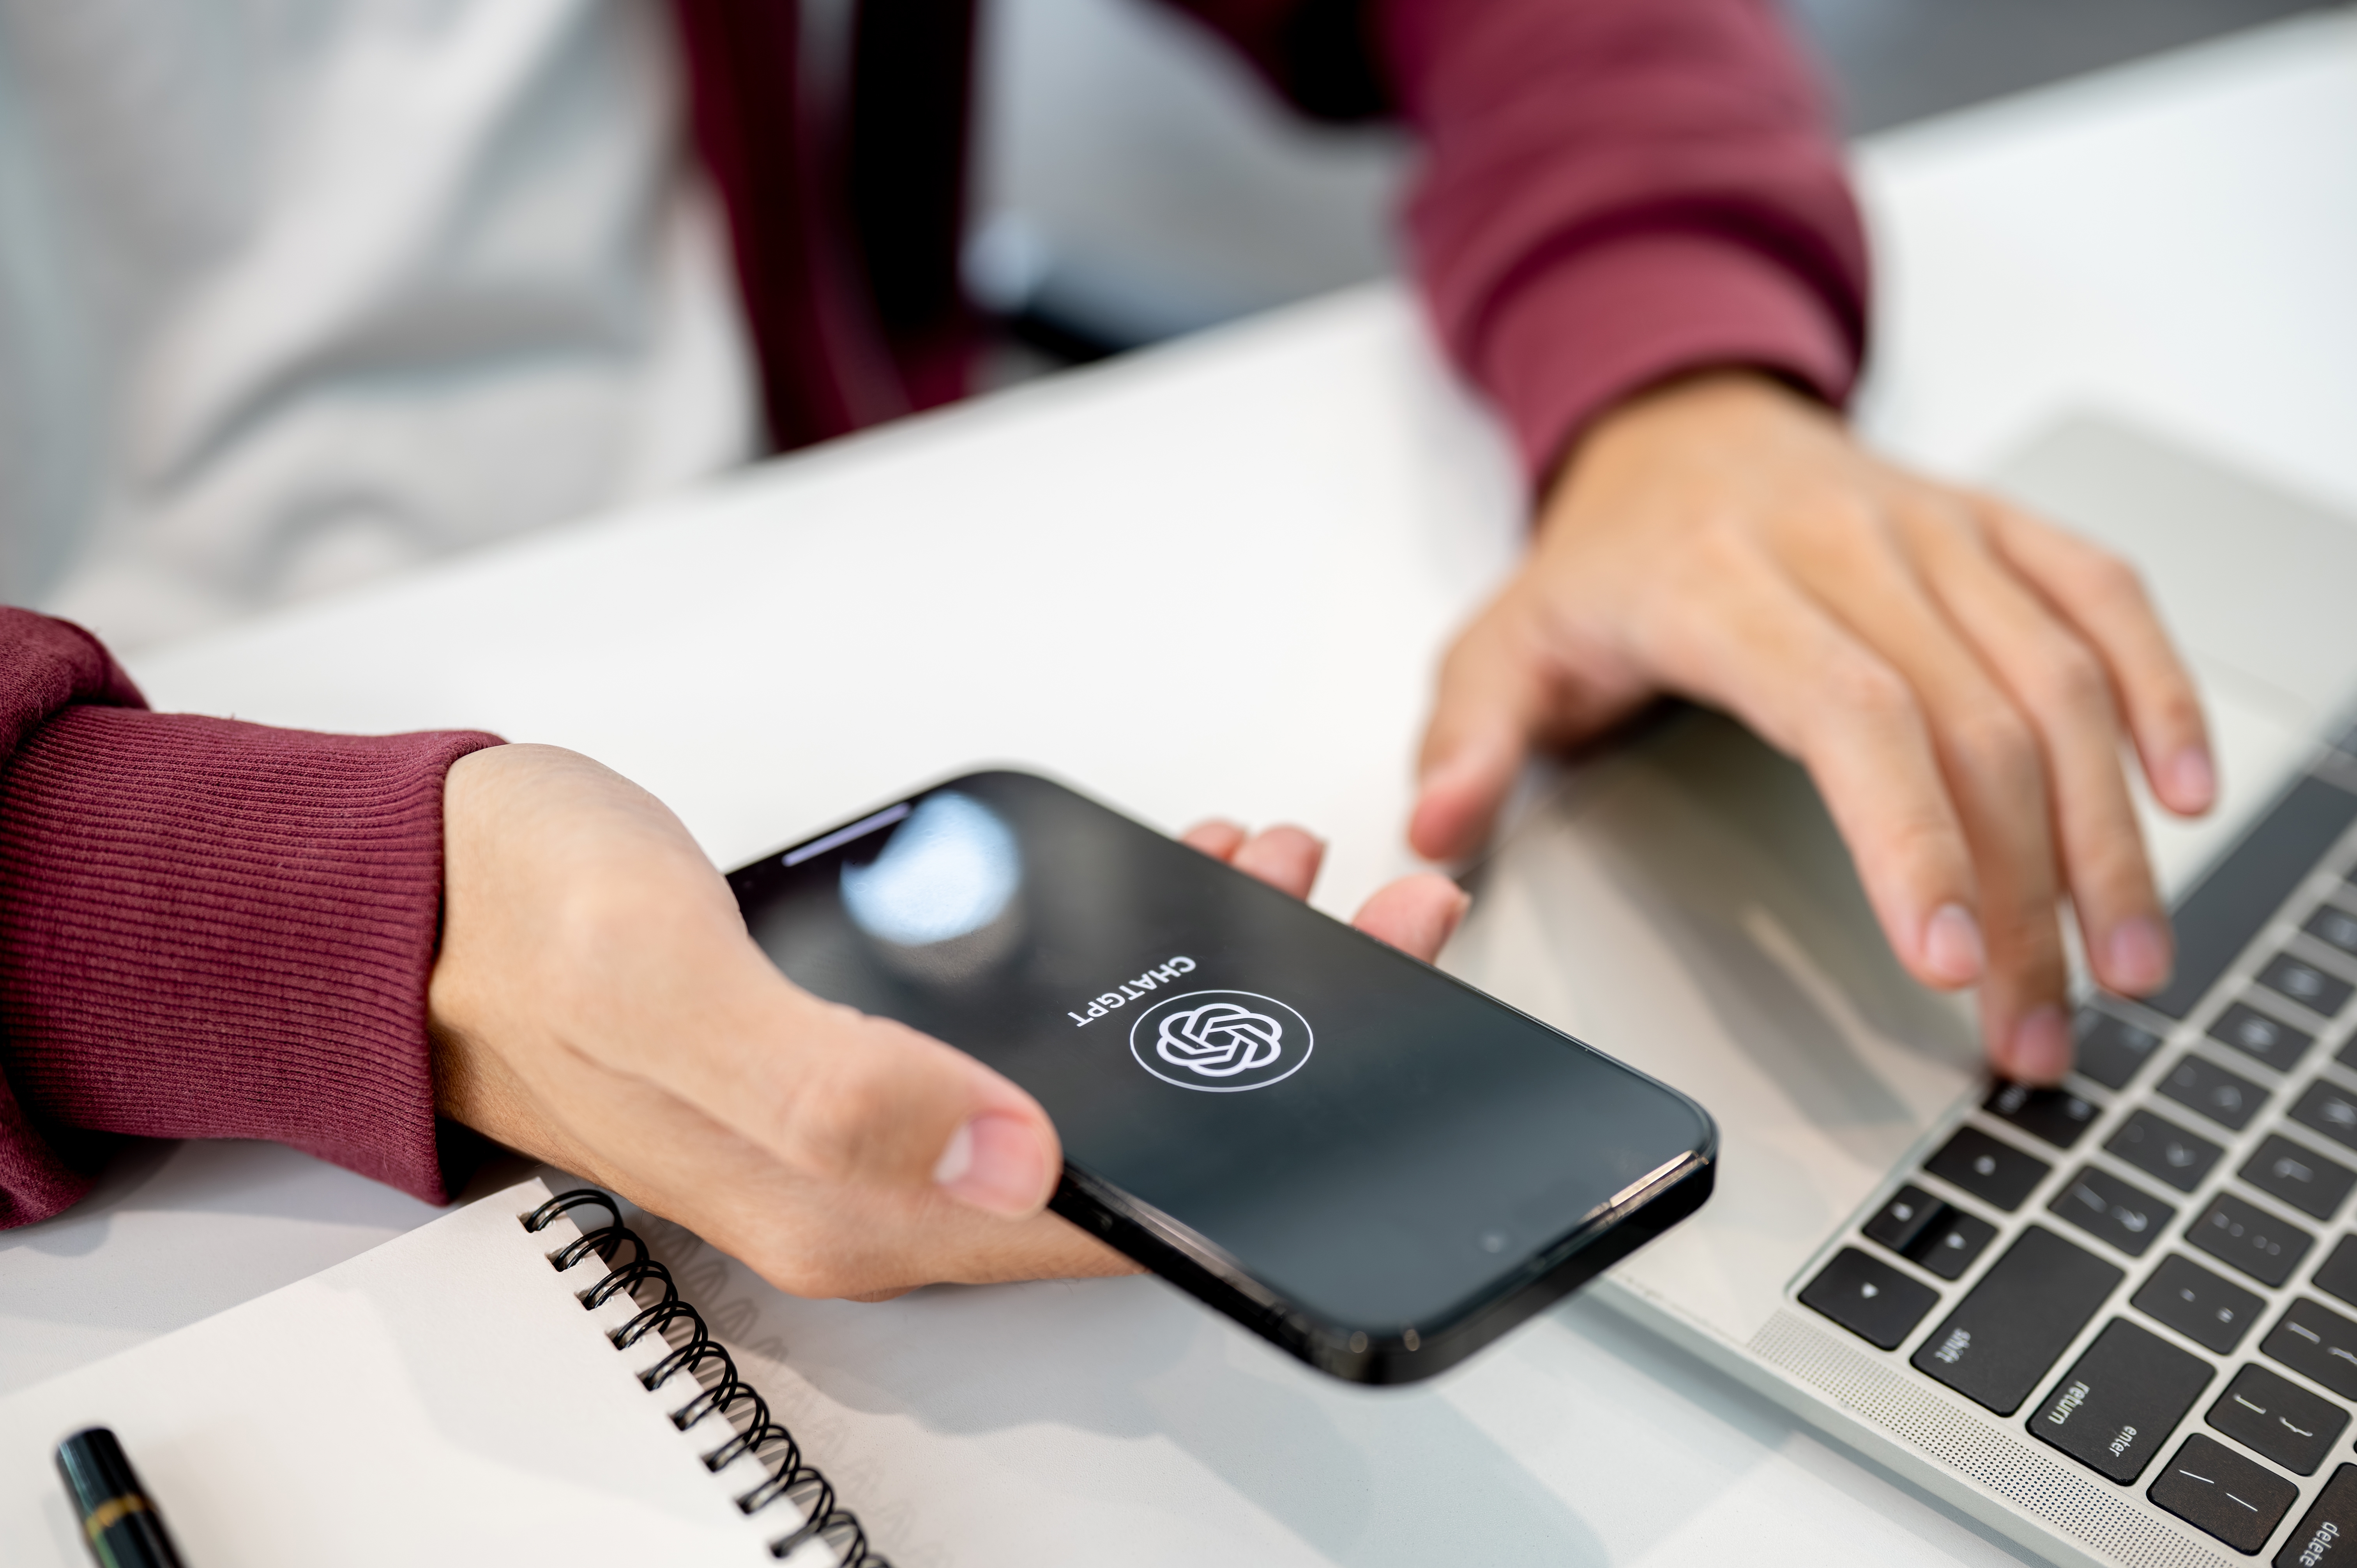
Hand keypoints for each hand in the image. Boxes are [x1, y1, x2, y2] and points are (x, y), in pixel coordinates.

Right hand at [429, 745, 1468, 1299]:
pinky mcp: (857, 1049)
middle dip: (1266, 1042)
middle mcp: (870, 1183)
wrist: (415, 887)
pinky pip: (1027, 1029)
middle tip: (1371, 914)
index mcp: (846, 1205)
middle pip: (1122, 1151)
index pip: (1105, 1213)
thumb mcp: (671, 988)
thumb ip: (833, 1088)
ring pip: (1087, 1084)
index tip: (1367, 997)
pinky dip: (1112, 960)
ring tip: (1280, 866)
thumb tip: (1012, 1161)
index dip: (1256, 1131)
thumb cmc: (520, 921)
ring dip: (1198, 986)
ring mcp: (866, 1118)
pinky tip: (1152, 881)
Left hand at [1410, 371, 2212, 1083]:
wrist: (1679, 423)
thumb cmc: (1603, 559)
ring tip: (2125, 965)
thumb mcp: (1501, 642)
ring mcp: (1932, 529)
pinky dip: (2155, 691)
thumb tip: (1438, 831)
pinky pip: (2101, 596)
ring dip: (2105, 832)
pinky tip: (2184, 798)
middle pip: (1969, 723)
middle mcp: (1841, 546)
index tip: (1952, 959)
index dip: (1912, 837)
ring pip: (2054, 678)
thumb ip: (1468, 738)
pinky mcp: (1994, 523)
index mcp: (1715, 585)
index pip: (1848, 713)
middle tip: (2038, 1028)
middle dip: (2021, 892)